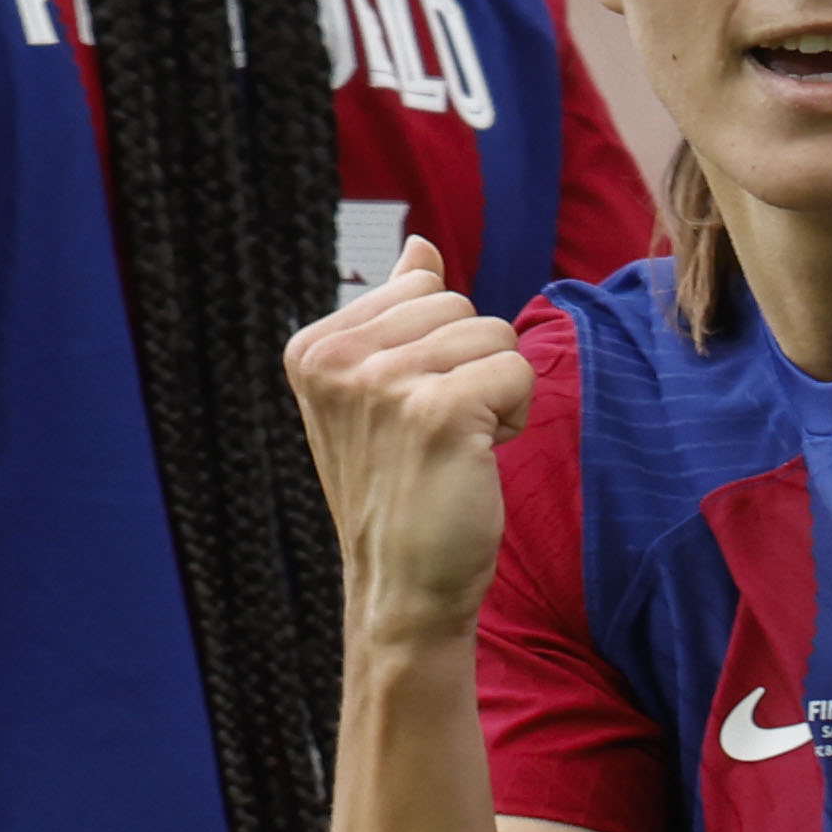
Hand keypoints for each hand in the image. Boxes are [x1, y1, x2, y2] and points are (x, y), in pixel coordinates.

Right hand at [283, 239, 533, 647]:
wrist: (402, 587)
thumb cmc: (400, 488)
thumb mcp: (379, 392)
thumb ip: (396, 314)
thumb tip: (418, 244)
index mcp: (313, 347)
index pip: (421, 287)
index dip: (438, 348)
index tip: (408, 410)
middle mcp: (336, 360)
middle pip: (459, 304)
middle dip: (470, 365)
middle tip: (437, 434)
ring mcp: (382, 385)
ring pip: (493, 334)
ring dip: (495, 392)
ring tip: (455, 448)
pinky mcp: (437, 412)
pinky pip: (517, 370)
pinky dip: (515, 415)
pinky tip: (478, 459)